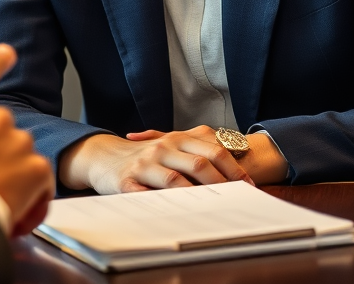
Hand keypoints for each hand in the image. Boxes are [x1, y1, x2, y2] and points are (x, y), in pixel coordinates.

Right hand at [59, 125, 255, 193]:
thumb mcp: (171, 143)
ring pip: (176, 180)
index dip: (235, 170)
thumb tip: (237, 162)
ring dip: (197, 198)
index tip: (249, 187)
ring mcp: (145, 163)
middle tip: (237, 203)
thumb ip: (198, 146)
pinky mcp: (128, 181)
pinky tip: (177, 215)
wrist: (103, 155)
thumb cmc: (146, 155)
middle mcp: (163, 147)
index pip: (214, 151)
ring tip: (213, 212)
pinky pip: (149, 196)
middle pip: (200, 165)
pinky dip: (164, 206)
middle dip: (222, 186)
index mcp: (177, 138)